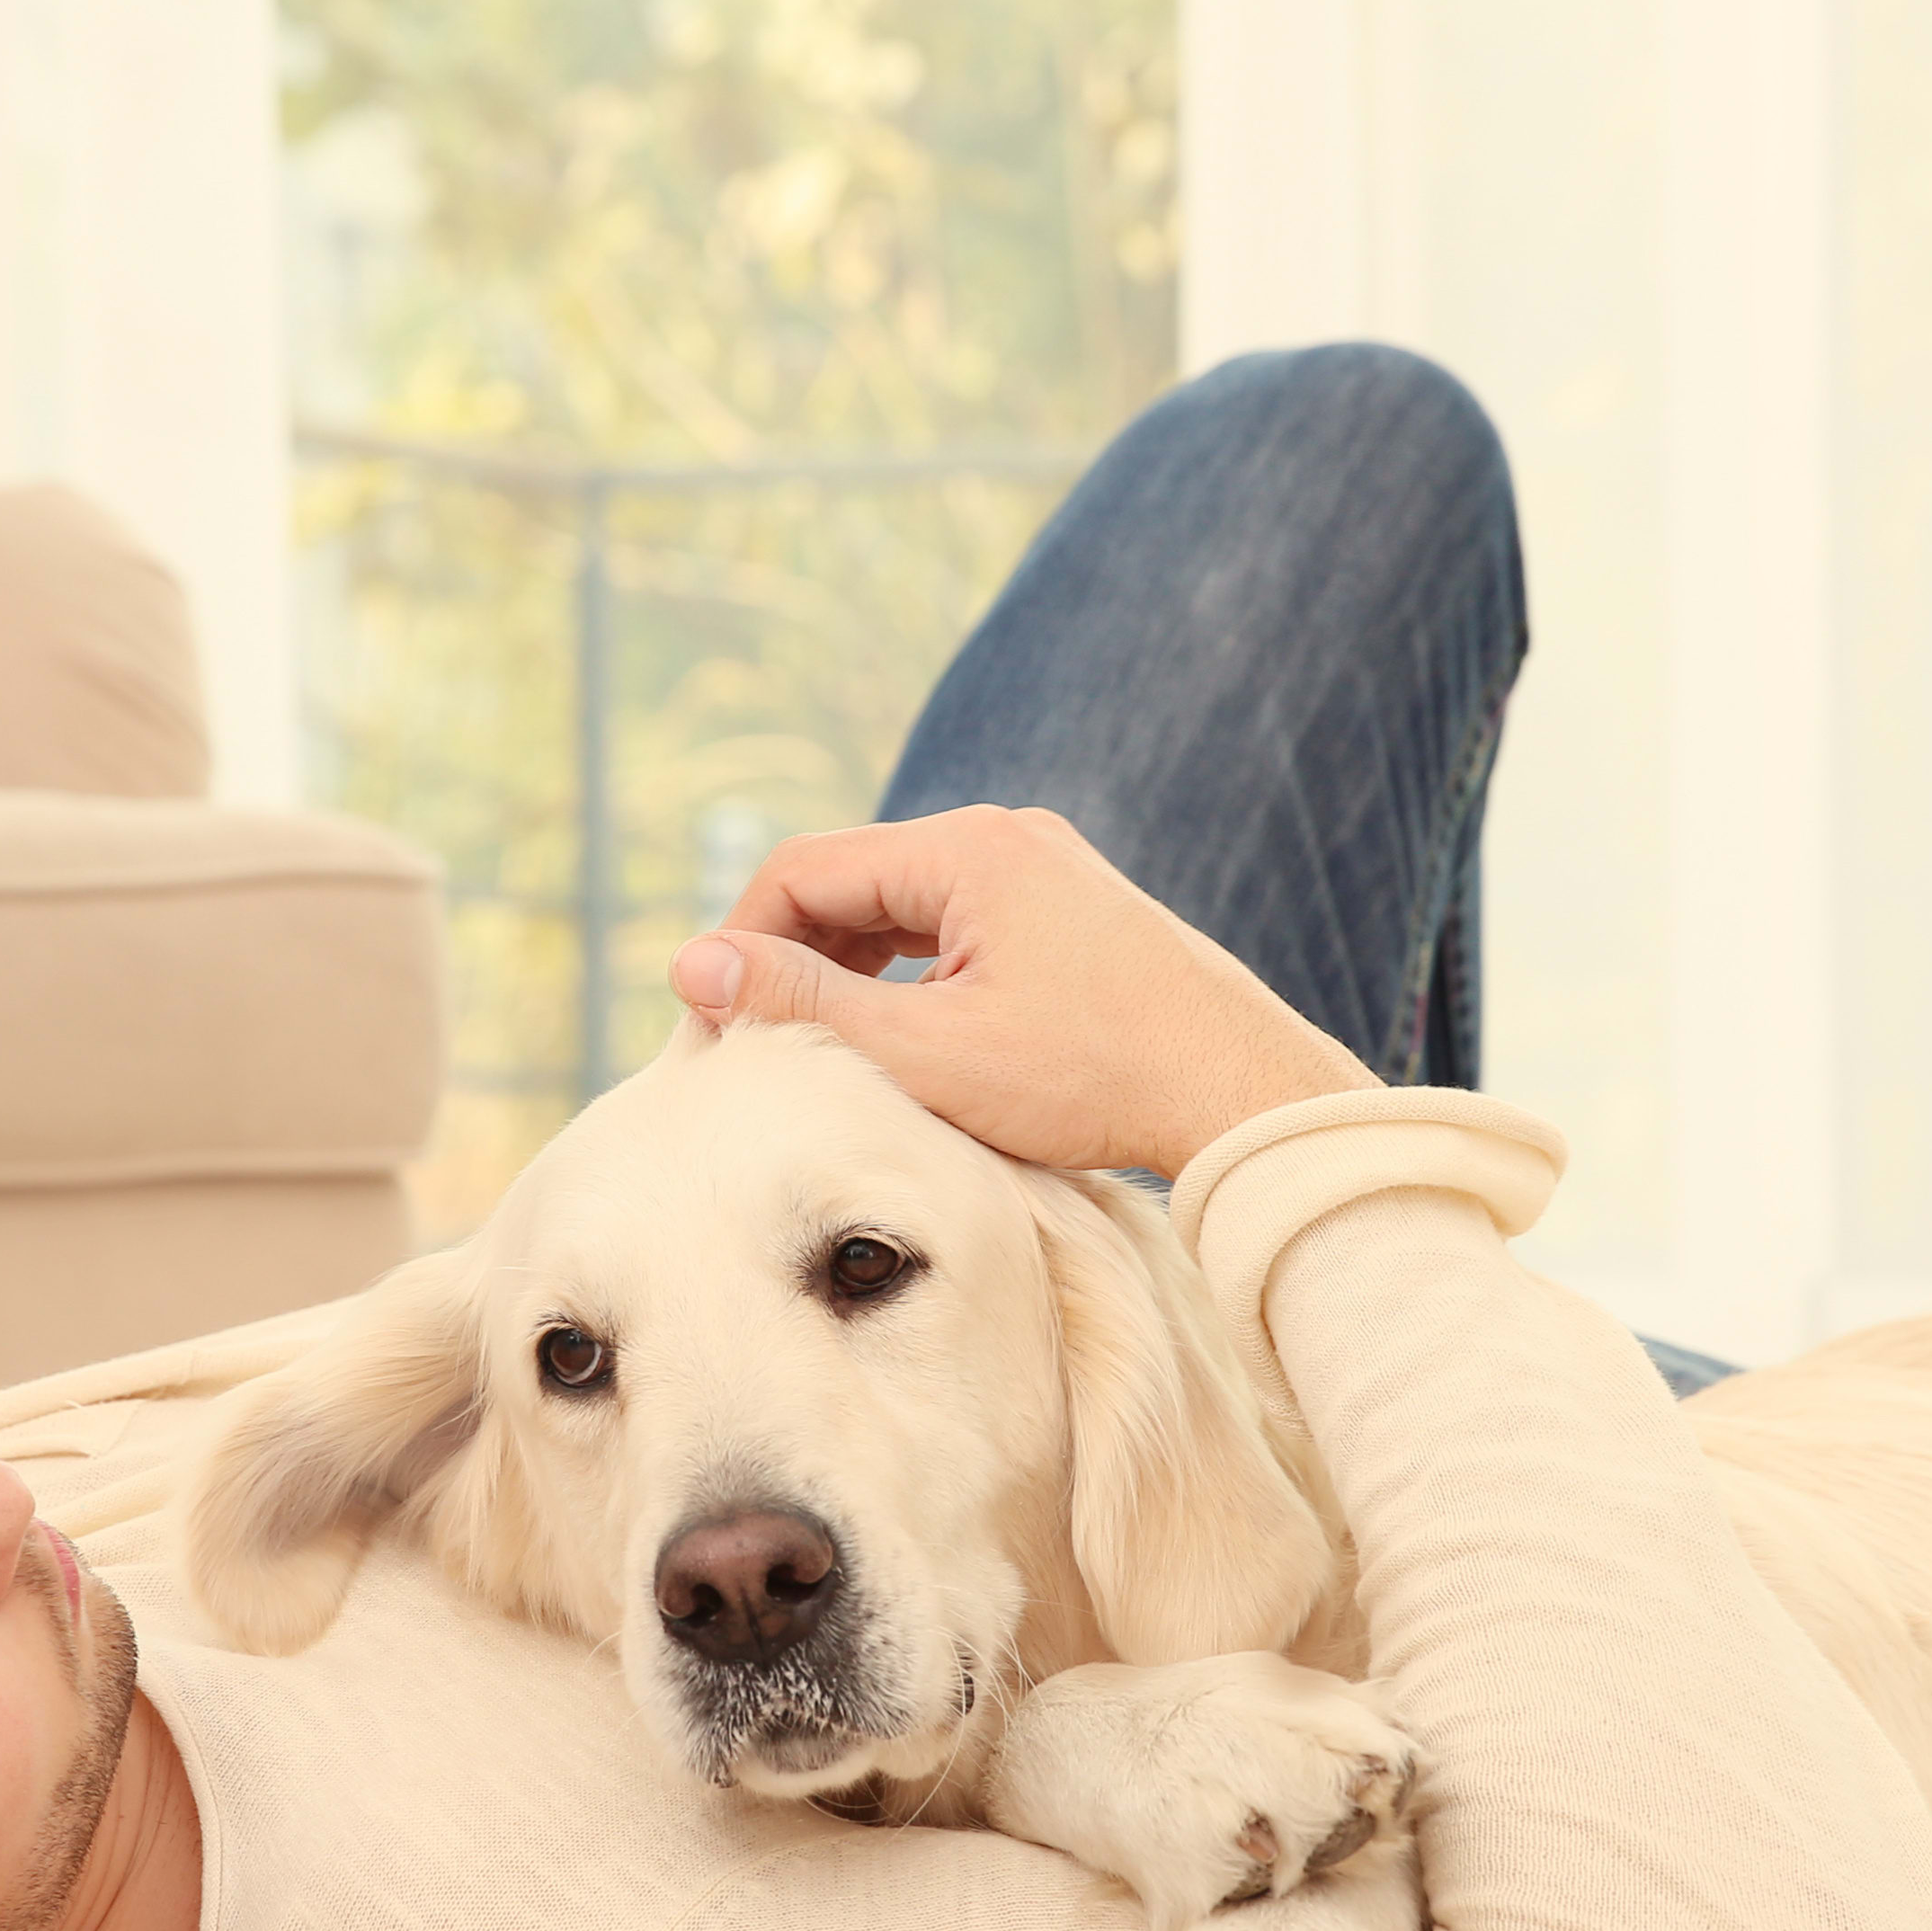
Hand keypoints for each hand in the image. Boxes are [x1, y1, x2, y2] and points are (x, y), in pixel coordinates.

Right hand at [669, 805, 1374, 1174]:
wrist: (1242, 1094)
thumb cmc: (1094, 1077)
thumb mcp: (927, 1053)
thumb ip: (804, 1007)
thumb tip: (690, 966)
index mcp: (967, 847)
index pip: (803, 870)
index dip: (741, 947)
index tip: (710, 1027)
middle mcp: (1006, 836)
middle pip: (851, 882)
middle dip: (792, 961)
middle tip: (753, 1049)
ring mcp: (1045, 871)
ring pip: (903, 910)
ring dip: (849, 973)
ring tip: (818, 1055)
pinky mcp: (1070, 914)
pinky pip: (957, 929)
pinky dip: (910, 978)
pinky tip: (902, 1044)